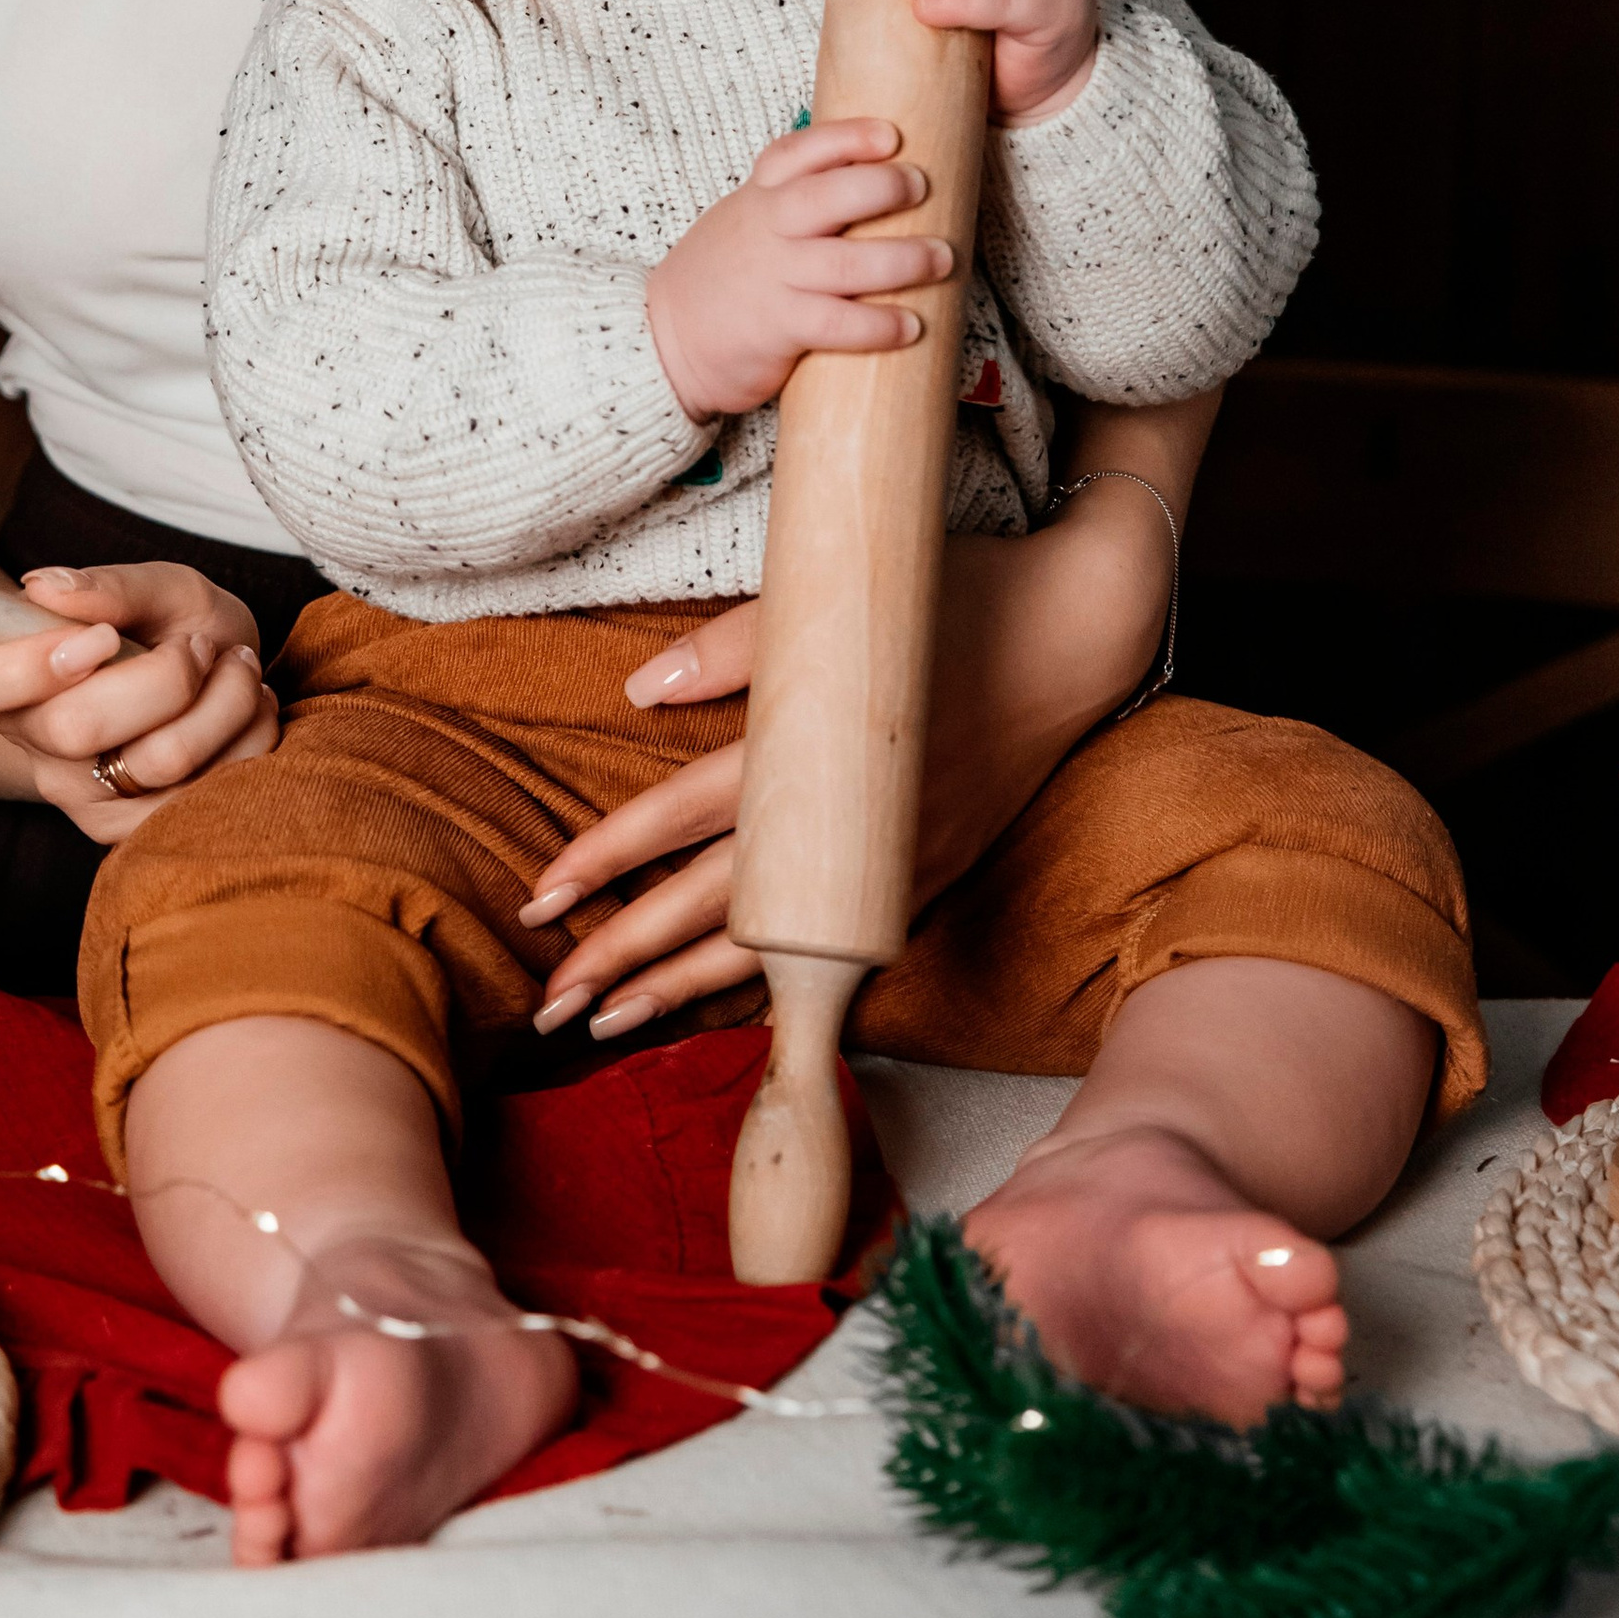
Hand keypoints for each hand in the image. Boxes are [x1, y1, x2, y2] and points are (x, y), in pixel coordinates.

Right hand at [0, 560, 277, 846]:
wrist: (225, 676)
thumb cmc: (175, 625)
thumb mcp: (160, 586)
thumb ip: (110, 587)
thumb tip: (44, 588)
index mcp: (8, 671)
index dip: (23, 665)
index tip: (102, 639)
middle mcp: (32, 741)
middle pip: (77, 727)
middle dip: (166, 676)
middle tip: (198, 645)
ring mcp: (80, 796)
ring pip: (158, 761)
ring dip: (226, 699)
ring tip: (235, 667)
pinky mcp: (134, 833)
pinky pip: (205, 793)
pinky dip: (246, 737)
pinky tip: (242, 710)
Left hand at [516, 486, 1177, 1037]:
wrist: (1079, 631)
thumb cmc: (953, 595)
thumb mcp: (836, 595)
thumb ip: (734, 647)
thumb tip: (639, 692)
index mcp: (810, 749)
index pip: (680, 821)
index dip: (606, 861)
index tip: (539, 899)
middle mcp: (846, 822)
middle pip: (710, 906)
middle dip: (625, 957)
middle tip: (550, 1004)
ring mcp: (890, 862)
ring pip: (770, 946)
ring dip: (685, 988)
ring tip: (611, 1022)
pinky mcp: (925, 873)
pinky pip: (834, 946)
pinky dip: (772, 981)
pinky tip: (728, 1004)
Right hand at [644, 119, 950, 420]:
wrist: (666, 339)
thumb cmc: (723, 276)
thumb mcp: (746, 220)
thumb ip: (797, 201)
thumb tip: (880, 183)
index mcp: (759, 197)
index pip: (798, 153)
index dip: (846, 138)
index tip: (889, 134)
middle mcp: (767, 230)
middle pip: (826, 197)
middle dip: (882, 187)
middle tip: (922, 186)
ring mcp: (773, 278)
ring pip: (844, 263)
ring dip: (901, 259)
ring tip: (943, 258)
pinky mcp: (778, 328)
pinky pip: (836, 324)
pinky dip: (878, 324)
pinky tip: (911, 325)